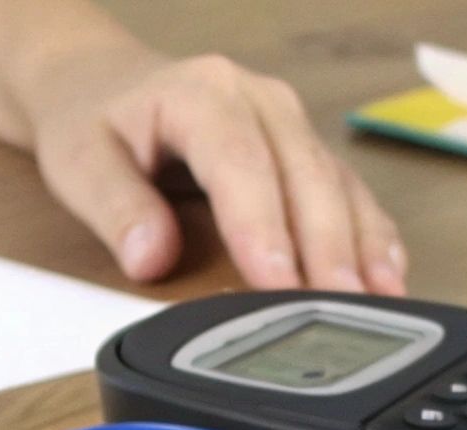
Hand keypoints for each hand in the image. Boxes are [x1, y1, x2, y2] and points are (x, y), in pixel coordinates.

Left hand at [28, 50, 405, 293]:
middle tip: (341, 308)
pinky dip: (369, 236)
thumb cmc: (93, 122)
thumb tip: (151, 258)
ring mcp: (288, 122)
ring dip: (360, 246)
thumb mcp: (80, 162)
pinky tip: (386, 277)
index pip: (241, 165)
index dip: (264, 227)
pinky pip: (345, 191)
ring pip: (336, 184)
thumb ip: (116, 209)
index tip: (278, 283)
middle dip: (327, 247)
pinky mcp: (302, 149)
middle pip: (304, 175)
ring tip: (378, 304)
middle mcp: (258, 100)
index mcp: (202, 94)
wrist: (102, 84)